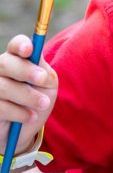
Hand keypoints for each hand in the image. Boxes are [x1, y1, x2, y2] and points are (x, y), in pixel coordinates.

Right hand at [0, 35, 57, 154]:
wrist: (28, 127)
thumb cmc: (39, 99)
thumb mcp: (48, 85)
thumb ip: (44, 72)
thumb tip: (39, 66)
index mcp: (18, 59)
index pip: (15, 45)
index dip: (20, 45)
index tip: (29, 50)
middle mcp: (0, 70)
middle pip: (5, 63)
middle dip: (25, 71)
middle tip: (42, 79)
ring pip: (2, 87)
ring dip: (28, 96)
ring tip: (43, 103)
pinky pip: (0, 107)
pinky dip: (19, 113)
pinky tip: (30, 116)